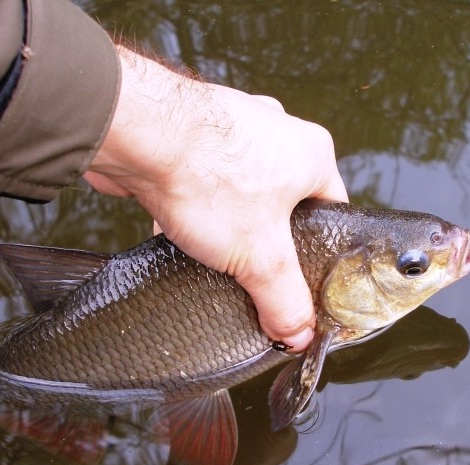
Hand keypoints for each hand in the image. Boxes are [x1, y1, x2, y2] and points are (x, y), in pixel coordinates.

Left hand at [85, 47, 347, 351]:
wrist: (137, 133)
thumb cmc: (208, 177)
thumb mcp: (259, 257)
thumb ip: (284, 298)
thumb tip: (299, 331)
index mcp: (312, 154)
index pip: (331, 212)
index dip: (319, 250)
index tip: (301, 281)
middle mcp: (278, 132)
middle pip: (282, 205)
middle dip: (263, 242)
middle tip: (251, 273)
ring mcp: (233, 128)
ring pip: (238, 193)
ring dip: (224, 225)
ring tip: (209, 256)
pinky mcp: (191, 133)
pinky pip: (202, 181)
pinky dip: (191, 208)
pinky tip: (174, 235)